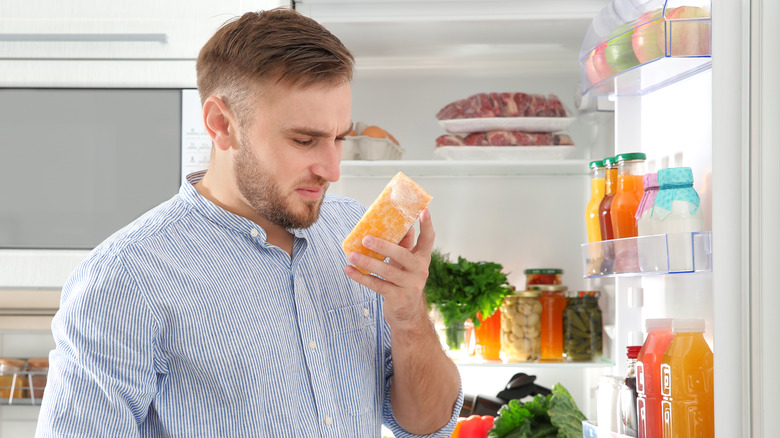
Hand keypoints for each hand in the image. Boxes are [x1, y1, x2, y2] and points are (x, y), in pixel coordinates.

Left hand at [344, 208, 434, 327]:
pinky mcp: (398, 297)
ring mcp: (410, 285)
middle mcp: (420, 271)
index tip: (423, 211)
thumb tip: (399, 225)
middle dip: (383, 246)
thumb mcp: (406, 264)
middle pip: (402, 254)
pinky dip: (361, 277)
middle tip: (366, 239)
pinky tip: (349, 270)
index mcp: (422, 259)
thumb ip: (404, 246)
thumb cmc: (404, 282)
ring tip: (352, 255)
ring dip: (367, 262)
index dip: (427, 225)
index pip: (428, 240)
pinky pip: (377, 285)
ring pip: (387, 271)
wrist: (407, 315)